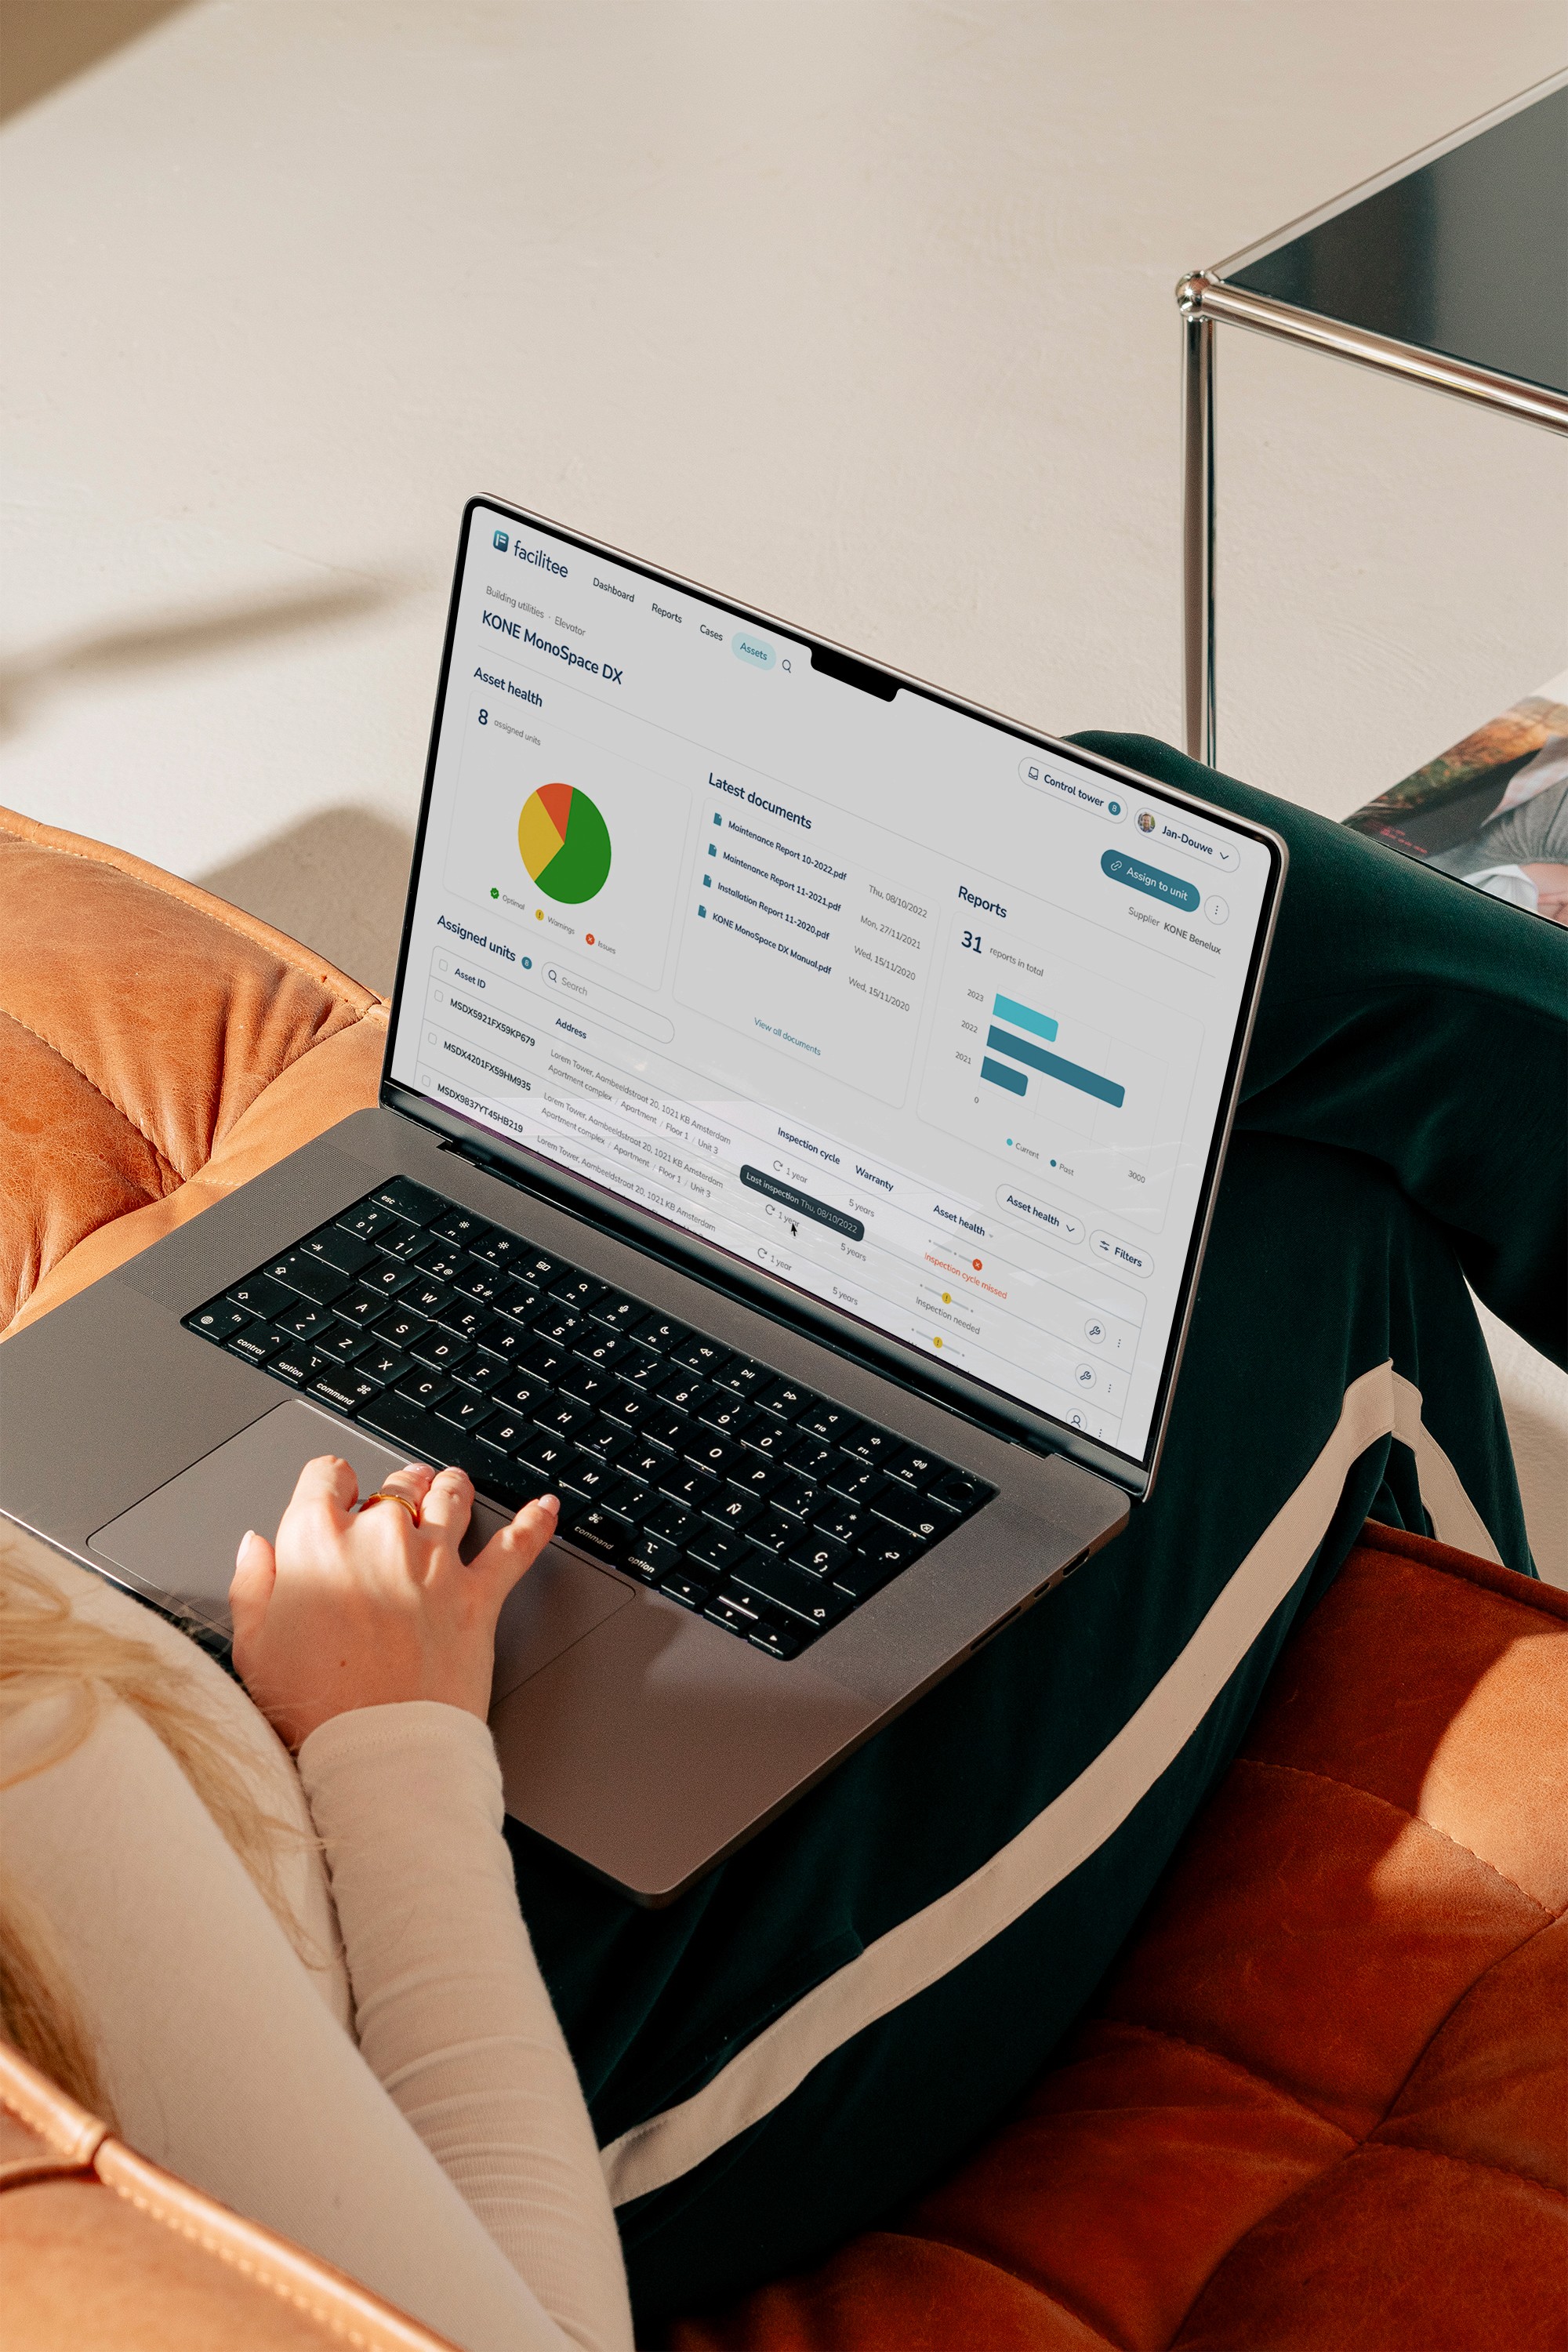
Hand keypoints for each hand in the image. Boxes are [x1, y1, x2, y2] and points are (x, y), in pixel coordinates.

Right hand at [230, 1454, 558, 1749]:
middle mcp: (381, 1539)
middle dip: (392, 1489)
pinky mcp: (478, 1596)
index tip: (333, 1489)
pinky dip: (534, 1523)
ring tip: (449, 1486)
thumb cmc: (313, 1707)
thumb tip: (257, 1544)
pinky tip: (545, 1508)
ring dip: (448, 1488)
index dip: (329, 1481)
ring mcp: (435, 1564)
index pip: (324, 1476)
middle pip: (392, 1486)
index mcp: (318, 1542)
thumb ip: (253, 1584)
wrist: (376, 1752)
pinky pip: (515, 1547)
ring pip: (449, 1498)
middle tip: (395, 1497)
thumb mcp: (254, 1646)